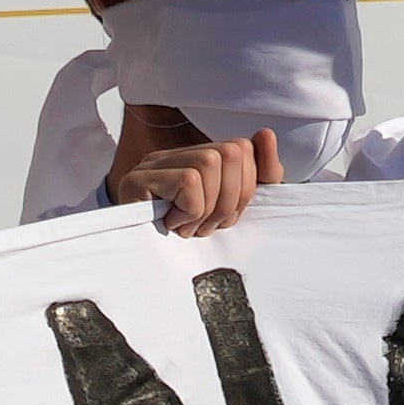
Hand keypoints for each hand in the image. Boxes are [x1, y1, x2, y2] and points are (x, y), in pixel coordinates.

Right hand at [104, 122, 274, 239]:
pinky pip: (189, 181)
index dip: (245, 190)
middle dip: (229, 200)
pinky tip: (172, 225)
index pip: (243, 148)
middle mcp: (176, 155)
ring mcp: (154, 163)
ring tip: (188, 227)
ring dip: (207, 209)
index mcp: (200, 159)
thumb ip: (261, 176)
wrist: (141, 270)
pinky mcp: (137, 179)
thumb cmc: (190, 243)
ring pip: (210, 163)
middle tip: (206, 225)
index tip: (222, 217)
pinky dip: (190, 212)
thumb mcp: (237, 210)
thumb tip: (266, 134)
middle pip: (231, 152)